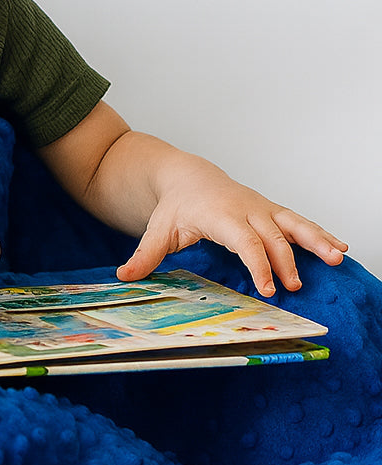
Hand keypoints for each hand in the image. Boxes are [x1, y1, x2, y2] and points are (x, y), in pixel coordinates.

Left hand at [116, 160, 347, 296]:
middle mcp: (246, 210)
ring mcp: (262, 209)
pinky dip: (320, 234)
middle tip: (294, 287)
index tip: (268, 288)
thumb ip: (145, 255)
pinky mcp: (271, 211)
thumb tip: (124, 276)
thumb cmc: (175, 205)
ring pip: (293, 224)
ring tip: (337, 258)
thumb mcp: (158, 229)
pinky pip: (299, 222)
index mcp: (220, 215)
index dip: (258, 264)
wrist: (187, 176)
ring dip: (316, 241)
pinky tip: (340, 247)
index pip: (245, 242)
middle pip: (272, 237)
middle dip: (285, 262)